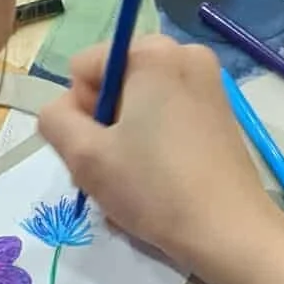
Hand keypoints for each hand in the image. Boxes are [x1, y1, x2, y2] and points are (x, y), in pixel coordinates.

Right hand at [38, 35, 281, 277]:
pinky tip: (158, 182)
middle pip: (113, 85)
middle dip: (104, 127)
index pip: (83, 69)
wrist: (228, 231)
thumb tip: (61, 109)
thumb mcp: (84, 156)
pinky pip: (165, 118)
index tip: (101, 148)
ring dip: (125, 142)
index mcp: (152, 52)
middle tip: (116, 170)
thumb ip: (54, 120)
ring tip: (136, 182)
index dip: (80, 112)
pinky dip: (153, 146)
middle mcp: (185, 54)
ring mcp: (208, 83)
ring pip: (138, 106)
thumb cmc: (154, 188)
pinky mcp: (220, 112)